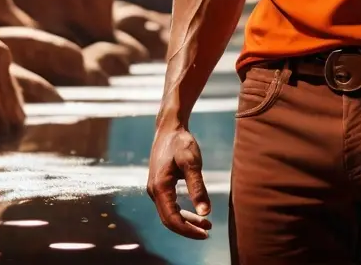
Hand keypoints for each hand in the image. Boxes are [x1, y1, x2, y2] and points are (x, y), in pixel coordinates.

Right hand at [147, 124, 212, 238]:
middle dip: (188, 228)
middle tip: (207, 232)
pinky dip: (182, 211)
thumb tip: (206, 212)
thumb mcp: (191, 162)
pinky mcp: (160, 184)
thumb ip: (198, 187)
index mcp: (160, 188)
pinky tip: (196, 212)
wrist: (169, 127)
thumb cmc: (180, 142)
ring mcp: (155, 188)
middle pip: (169, 220)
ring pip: (169, 213)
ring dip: (187, 221)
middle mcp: (154, 191)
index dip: (187, 230)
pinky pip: (169, 205)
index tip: (204, 234)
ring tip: (206, 224)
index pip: (172, 219)